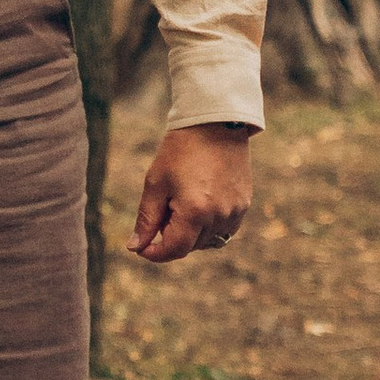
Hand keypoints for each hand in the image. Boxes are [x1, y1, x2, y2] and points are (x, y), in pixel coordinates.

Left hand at [130, 124, 255, 264]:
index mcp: (195, 211)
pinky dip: (208, 227)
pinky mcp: (244, 205)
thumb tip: (135, 247)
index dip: (155, 254)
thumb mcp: (156, 183)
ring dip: (191, 233)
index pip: (175, 250)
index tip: (142, 247)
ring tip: (182, 202)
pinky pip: (224, 230)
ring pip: (208, 241)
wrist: (214, 125)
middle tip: (164, 208)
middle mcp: (219, 216)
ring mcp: (235, 212)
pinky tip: (199, 204)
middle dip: (171, 237)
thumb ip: (146, 219)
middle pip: (190, 246)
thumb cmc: (179, 152)